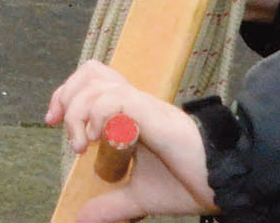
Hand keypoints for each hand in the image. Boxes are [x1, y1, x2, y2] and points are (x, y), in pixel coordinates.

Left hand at [45, 61, 215, 220]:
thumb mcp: (140, 196)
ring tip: (82, 145)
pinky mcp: (155, 115)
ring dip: (79, 111)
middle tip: (60, 128)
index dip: (66, 95)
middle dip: (66, 95)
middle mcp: (136, 104)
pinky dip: (99, 115)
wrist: (226, 184)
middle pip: (91, 72)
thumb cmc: (190, 183)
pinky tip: (100, 140)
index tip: (53, 122)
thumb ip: (111, 204)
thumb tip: (82, 219)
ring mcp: (146, 107)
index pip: (91, 81)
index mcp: (130, 115)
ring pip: (99, 83)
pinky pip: (117, 99)